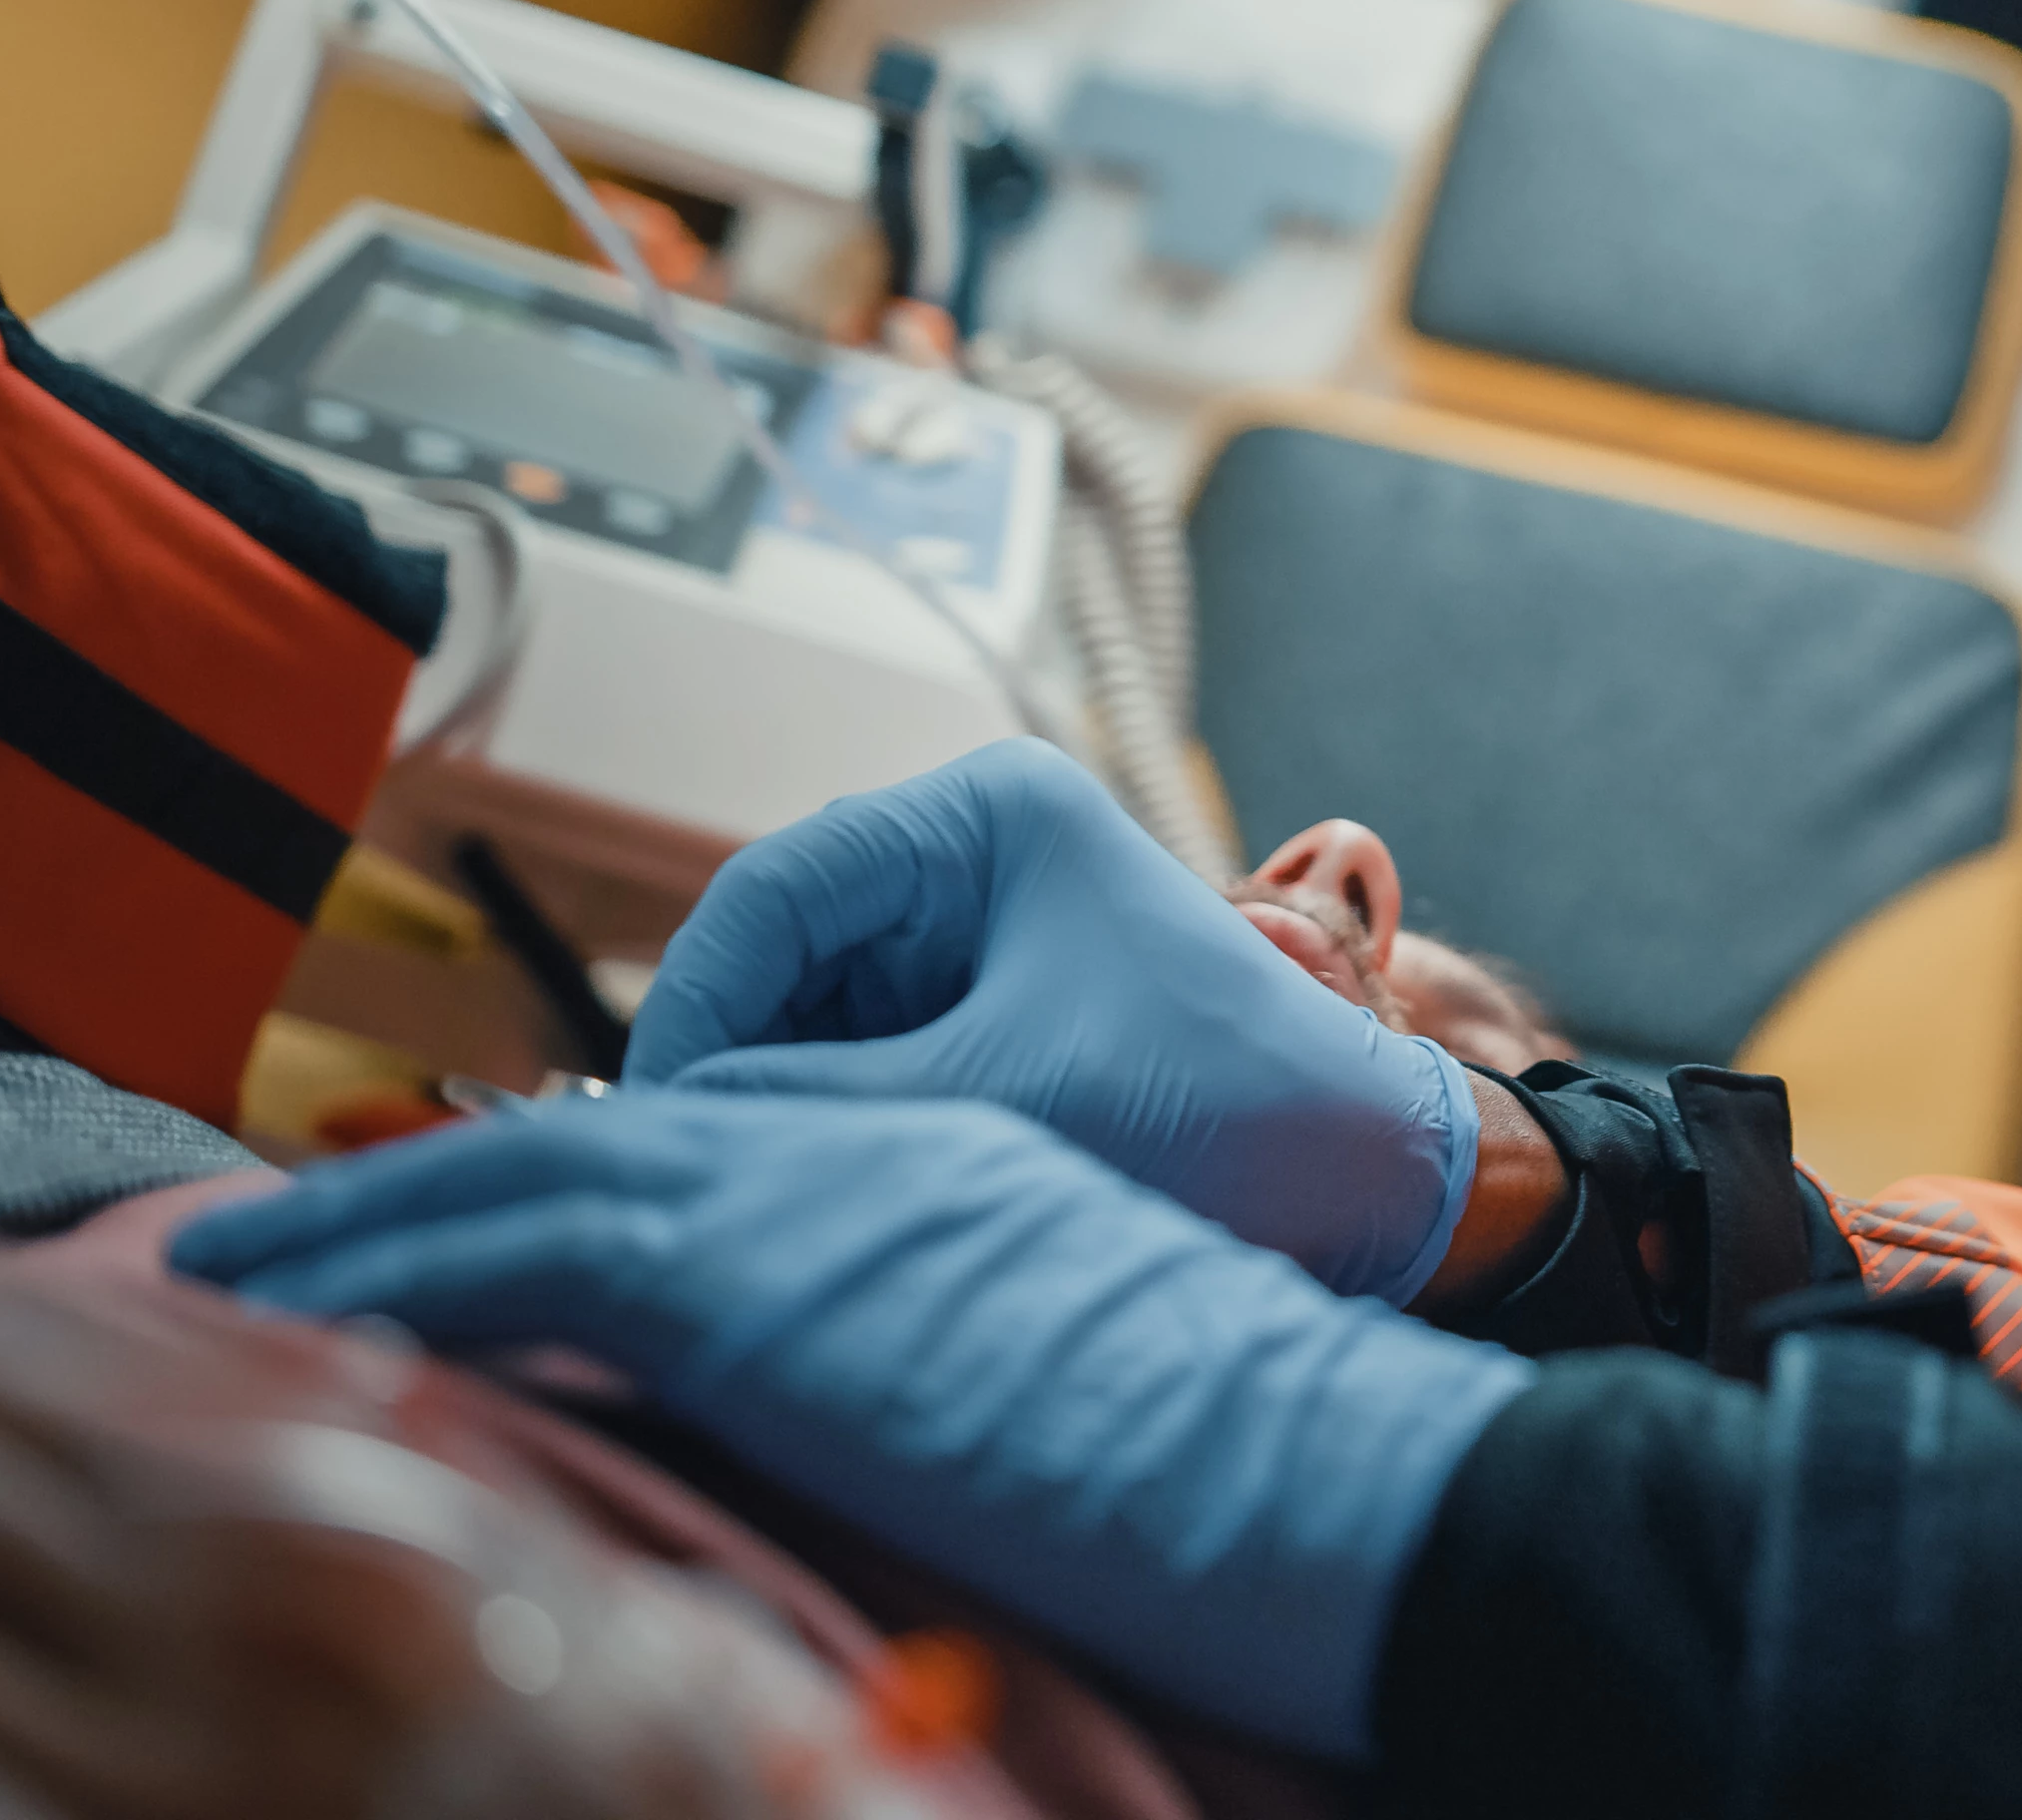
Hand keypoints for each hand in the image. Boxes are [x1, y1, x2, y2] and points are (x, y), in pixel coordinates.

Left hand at [168, 1094, 1530, 1762]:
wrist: (1306, 1415)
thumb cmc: (1220, 1427)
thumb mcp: (1035, 1363)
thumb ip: (908, 1350)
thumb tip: (799, 1432)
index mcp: (938, 1155)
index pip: (709, 1150)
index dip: (559, 1191)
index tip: (449, 1261)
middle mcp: (862, 1134)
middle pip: (589, 1133)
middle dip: (421, 1192)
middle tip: (276, 1256)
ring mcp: (805, 1173)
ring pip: (525, 1166)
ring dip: (361, 1228)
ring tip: (226, 1282)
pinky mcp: (751, 1250)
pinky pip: (517, 1238)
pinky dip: (385, 1266)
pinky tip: (289, 1317)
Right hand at [633, 742, 1479, 1301]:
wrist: (1370, 1179)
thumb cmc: (1221, 1104)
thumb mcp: (997, 1098)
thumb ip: (814, 1104)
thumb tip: (651, 1137)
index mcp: (983, 815)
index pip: (771, 890)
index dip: (694, 1009)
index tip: (654, 1129)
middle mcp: (969, 858)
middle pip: (776, 957)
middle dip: (730, 1069)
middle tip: (683, 1189)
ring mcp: (976, 940)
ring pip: (809, 1023)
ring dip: (781, 1112)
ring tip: (754, 1206)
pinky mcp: (988, 1022)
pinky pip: (865, 1069)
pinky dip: (834, 1132)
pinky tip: (820, 1201)